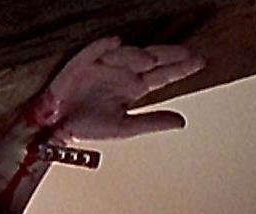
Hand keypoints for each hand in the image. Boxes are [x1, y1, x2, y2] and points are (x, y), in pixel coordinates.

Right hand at [26, 38, 205, 142]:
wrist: (55, 129)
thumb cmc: (86, 127)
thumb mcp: (124, 127)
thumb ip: (152, 121)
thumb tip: (182, 121)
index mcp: (133, 88)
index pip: (162, 74)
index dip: (180, 68)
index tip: (200, 62)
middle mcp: (122, 73)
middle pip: (150, 58)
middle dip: (169, 54)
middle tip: (188, 53)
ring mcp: (104, 66)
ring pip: (126, 54)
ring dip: (137, 54)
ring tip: (149, 61)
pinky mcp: (82, 63)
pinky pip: (95, 50)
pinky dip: (104, 45)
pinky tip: (115, 41)